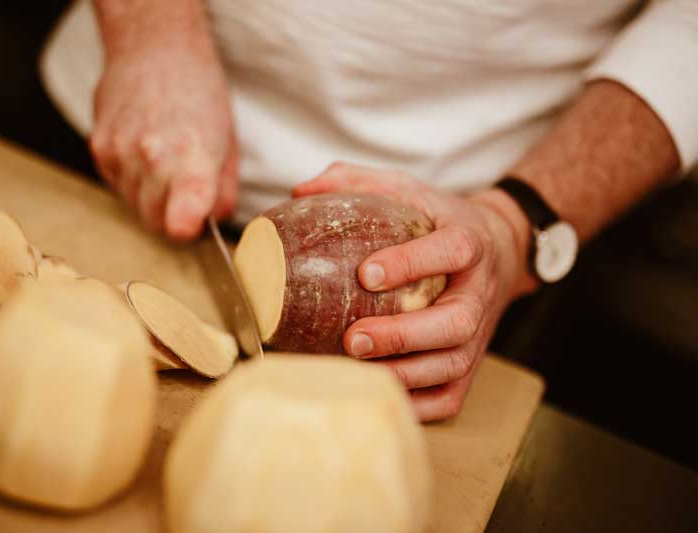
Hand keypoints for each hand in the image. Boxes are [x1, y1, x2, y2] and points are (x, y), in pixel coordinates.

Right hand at [90, 38, 236, 239]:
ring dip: (150, 198)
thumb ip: (224, 191)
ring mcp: (120, 155)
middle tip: (186, 190)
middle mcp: (151, 160)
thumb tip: (215, 223)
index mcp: (191, 160)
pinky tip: (144, 152)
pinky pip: (117, 186)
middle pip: (156, 225)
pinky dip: (132, 180)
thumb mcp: (228, 142)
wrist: (155, 46)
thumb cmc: (199, 92)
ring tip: (164, 163)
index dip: (187, 232)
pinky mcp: (99, 149)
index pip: (178, 224)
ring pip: (134, 208)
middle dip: (172, 217)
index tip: (194, 224)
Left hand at [293, 162, 536, 420]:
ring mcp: (480, 334)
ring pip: (452, 364)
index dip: (411, 263)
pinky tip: (375, 395)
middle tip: (353, 338)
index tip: (365, 273)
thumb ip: (359, 182)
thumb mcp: (409, 190)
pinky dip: (416, 405)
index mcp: (469, 243)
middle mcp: (480, 293)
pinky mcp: (473, 366)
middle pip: (455, 323)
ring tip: (354, 369)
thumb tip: (301, 190)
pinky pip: (450, 397)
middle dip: (403, 335)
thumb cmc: (441, 223)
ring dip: (404, 373)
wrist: (500, 252)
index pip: (451, 251)